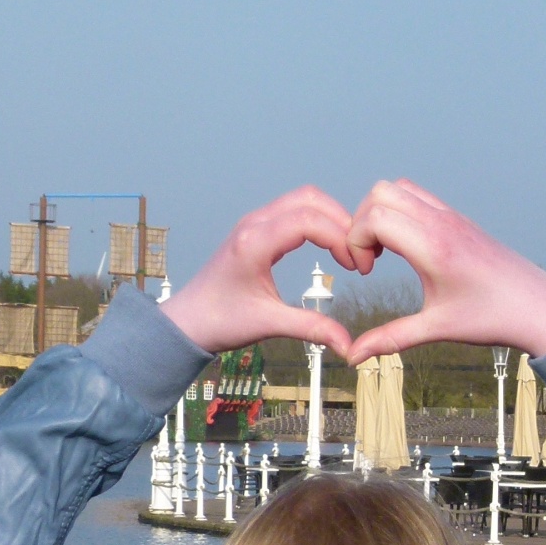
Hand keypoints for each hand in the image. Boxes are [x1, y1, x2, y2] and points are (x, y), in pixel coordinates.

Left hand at [159, 187, 369, 356]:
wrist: (186, 321)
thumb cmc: (220, 321)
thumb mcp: (268, 324)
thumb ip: (311, 328)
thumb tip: (348, 345)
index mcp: (255, 242)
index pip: (309, 220)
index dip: (340, 238)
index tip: (356, 267)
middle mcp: (254, 223)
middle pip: (310, 199)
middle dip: (342, 221)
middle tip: (359, 254)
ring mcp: (254, 222)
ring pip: (303, 200)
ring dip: (331, 218)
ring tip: (348, 250)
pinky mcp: (257, 228)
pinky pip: (294, 210)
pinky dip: (318, 221)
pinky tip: (329, 246)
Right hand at [340, 181, 545, 363]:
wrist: (538, 307)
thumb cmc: (493, 317)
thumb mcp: (438, 328)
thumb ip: (391, 339)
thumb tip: (353, 357)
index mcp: (434, 247)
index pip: (376, 216)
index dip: (356, 240)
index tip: (367, 272)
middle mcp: (442, 223)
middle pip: (381, 192)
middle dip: (362, 222)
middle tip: (370, 259)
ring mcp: (452, 216)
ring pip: (399, 188)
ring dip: (381, 214)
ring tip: (385, 252)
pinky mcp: (459, 219)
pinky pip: (419, 197)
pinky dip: (400, 213)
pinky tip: (407, 249)